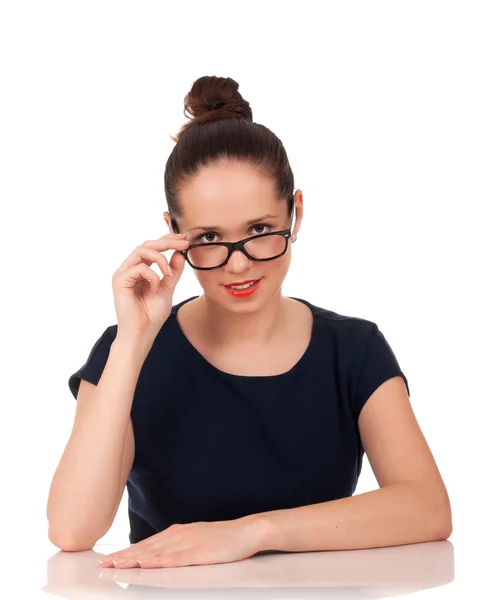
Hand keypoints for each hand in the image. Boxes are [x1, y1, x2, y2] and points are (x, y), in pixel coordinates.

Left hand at [98, 519, 268, 568]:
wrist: (246, 531)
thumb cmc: (224, 538)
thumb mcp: (197, 539)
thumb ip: (179, 545)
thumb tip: (162, 553)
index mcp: (178, 532)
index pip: (148, 543)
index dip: (128, 552)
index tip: (111, 558)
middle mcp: (179, 535)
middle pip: (146, 547)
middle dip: (124, 556)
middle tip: (104, 564)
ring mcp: (188, 543)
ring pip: (155, 552)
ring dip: (134, 559)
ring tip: (117, 565)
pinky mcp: (198, 553)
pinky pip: (174, 558)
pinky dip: (157, 560)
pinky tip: (146, 562)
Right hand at [112, 232, 189, 338]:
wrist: (142, 334)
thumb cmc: (151, 315)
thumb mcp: (167, 289)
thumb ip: (172, 272)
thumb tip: (180, 254)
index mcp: (140, 270)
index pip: (153, 248)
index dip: (168, 240)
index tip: (185, 240)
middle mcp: (129, 269)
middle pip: (147, 244)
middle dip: (167, 242)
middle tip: (183, 243)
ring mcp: (123, 274)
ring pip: (141, 250)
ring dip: (160, 258)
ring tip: (169, 273)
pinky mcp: (119, 281)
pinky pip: (139, 268)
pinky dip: (152, 276)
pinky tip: (156, 289)